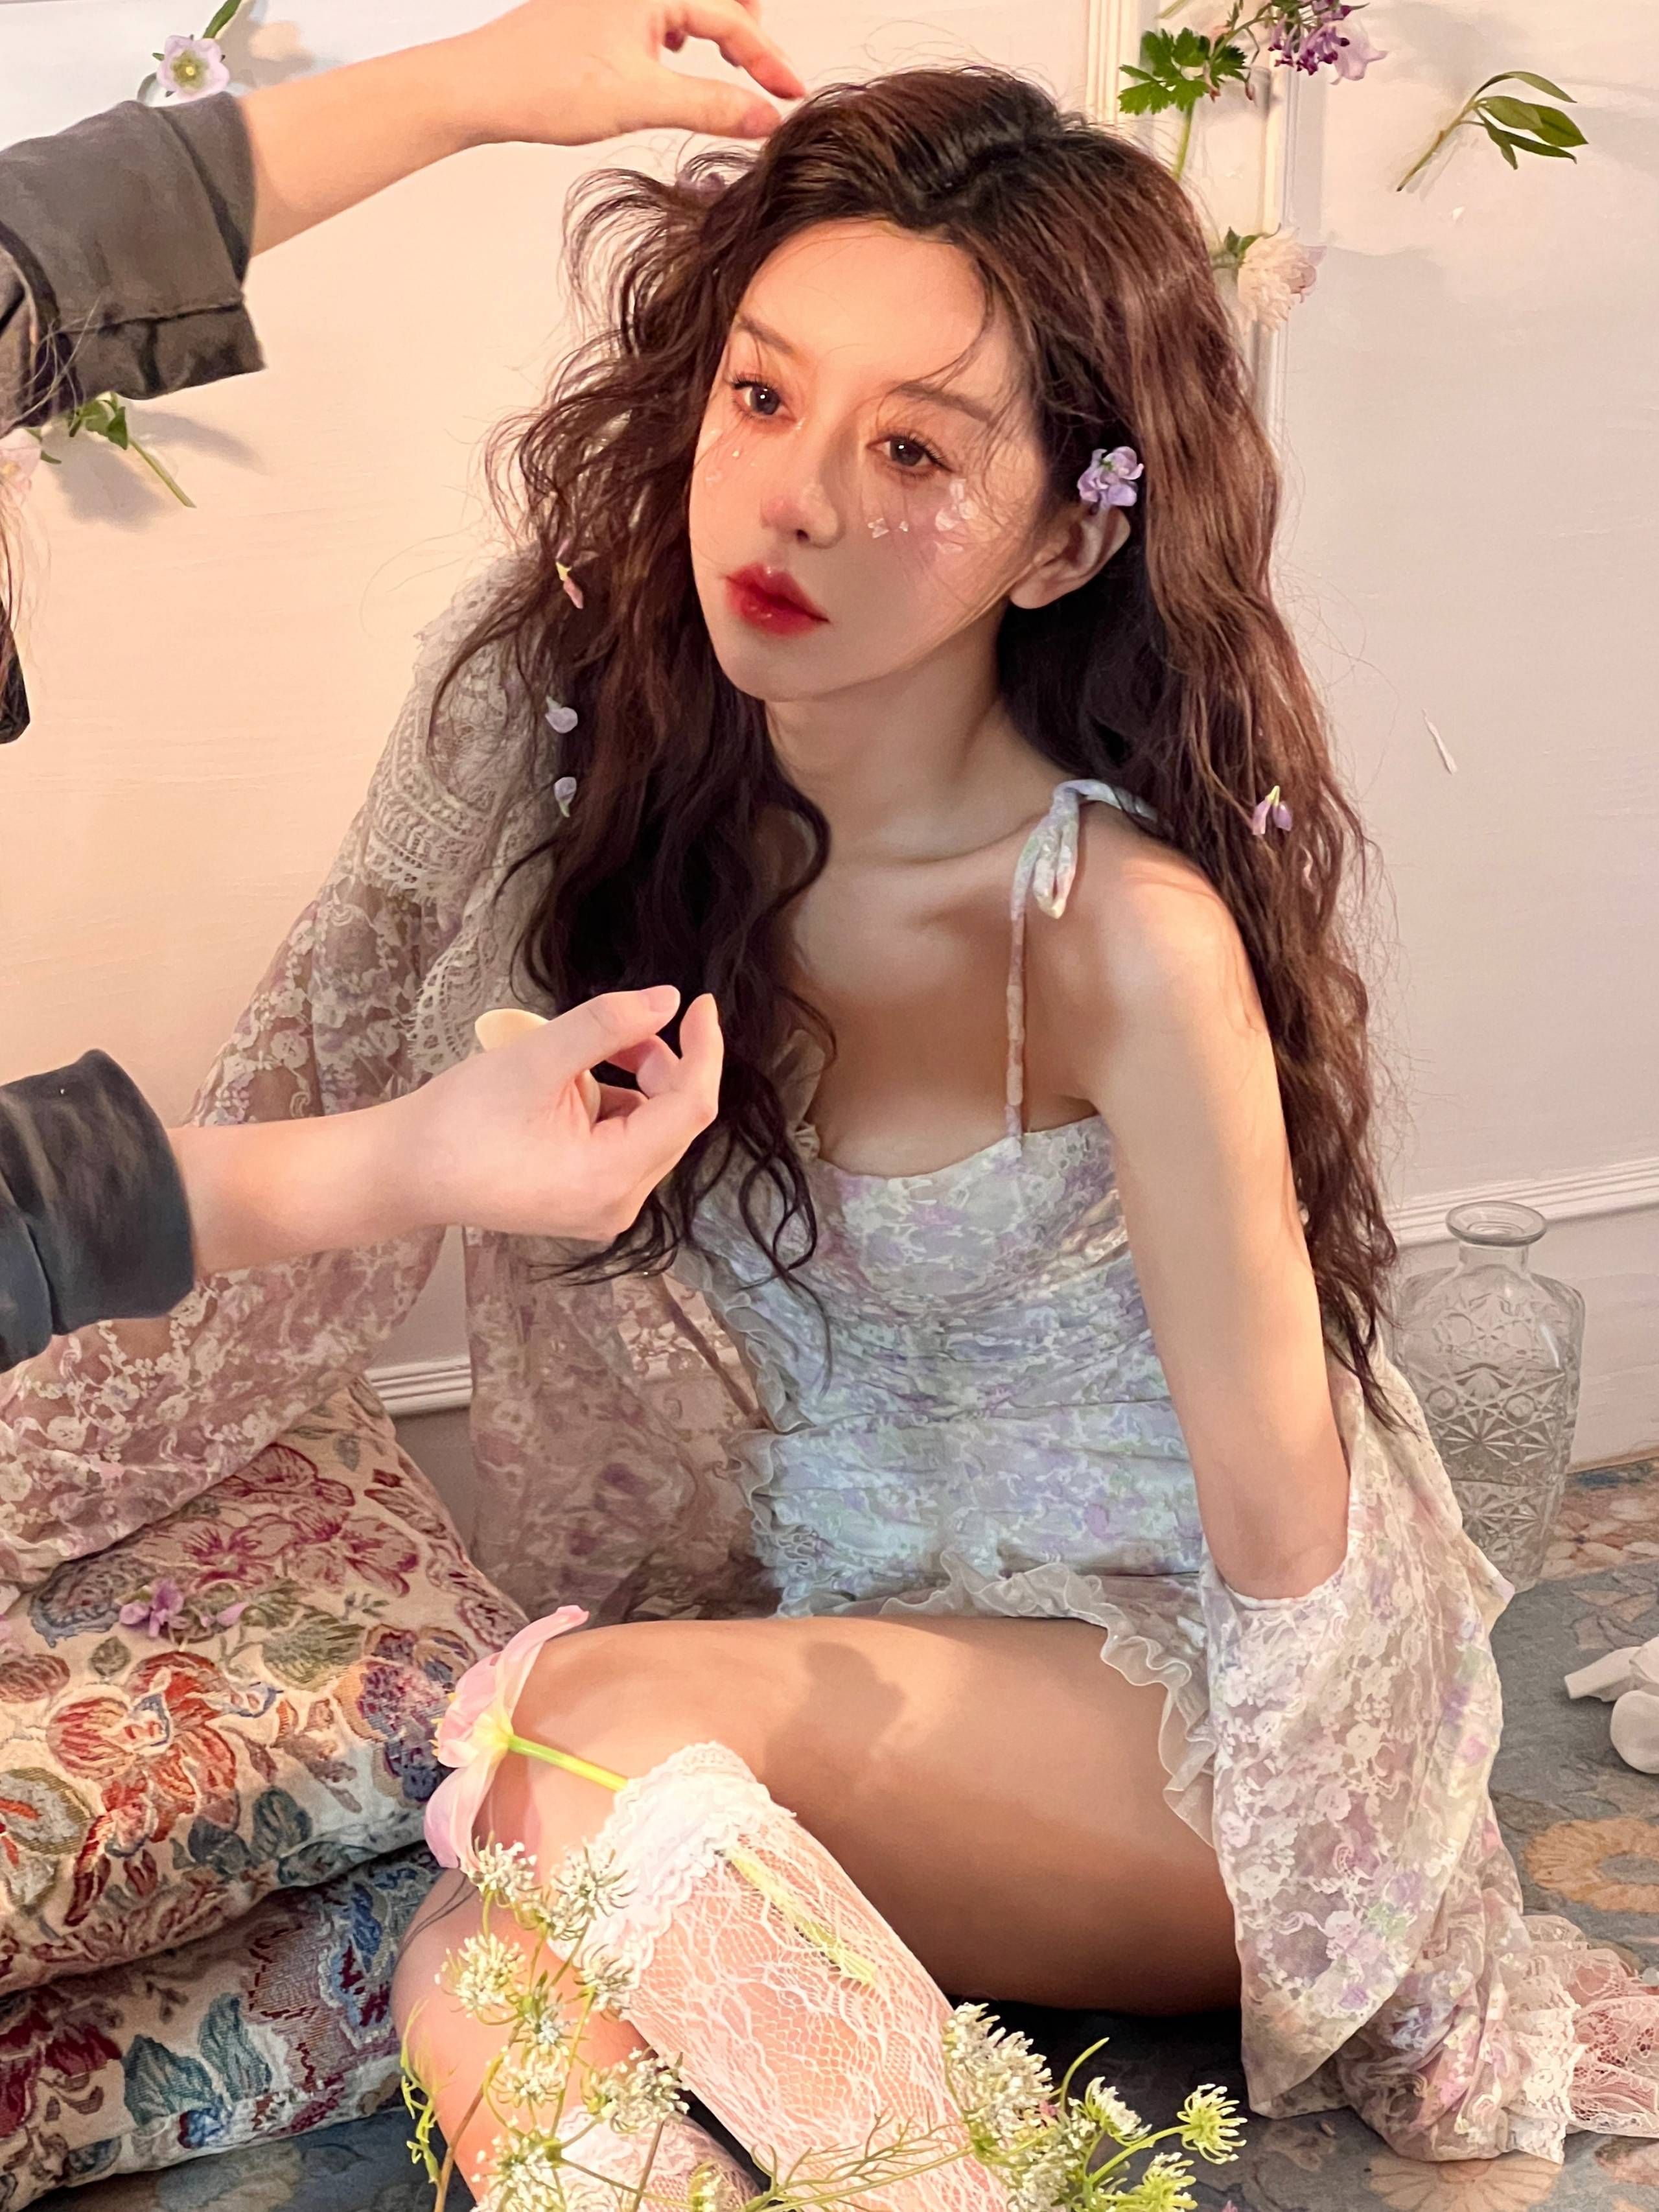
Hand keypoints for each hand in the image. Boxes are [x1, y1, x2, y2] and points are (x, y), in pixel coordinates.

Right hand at [389, 985, 722, 1240]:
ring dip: (638, 1082)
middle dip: (661, 1064)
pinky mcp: (586, 1202)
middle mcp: (617, 1205)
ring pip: (652, 1131)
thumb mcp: (537, 1058)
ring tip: (585, 1056)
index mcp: (610, 1178)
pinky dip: (617, 1106)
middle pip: (675, 1122)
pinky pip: (626, 1145)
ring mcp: (603, 1208)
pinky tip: (576, 1087)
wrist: (404, 1170)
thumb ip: (607, 1025)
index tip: (699, 1004)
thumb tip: (667, 1000)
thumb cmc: (460, 1118)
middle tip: (621, 1027)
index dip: (703, 1051)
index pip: (690, 1109)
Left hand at [442, 0, 806, 149]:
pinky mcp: (596, 7)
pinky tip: (674, 61)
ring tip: (732, 66)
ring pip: (686, 2)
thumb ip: (709, 106)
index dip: (768, 62)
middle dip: (747, 28)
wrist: (478, 85)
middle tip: (767, 72)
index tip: (792, 96)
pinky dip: (679, 29)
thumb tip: (766, 119)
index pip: (732, 21)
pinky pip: (657, 8)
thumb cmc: (545, 84)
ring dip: (715, 28)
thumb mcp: (640, 100)